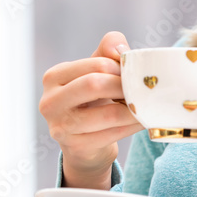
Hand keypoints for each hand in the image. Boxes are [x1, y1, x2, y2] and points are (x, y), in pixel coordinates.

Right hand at [39, 31, 142, 186]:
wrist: (83, 144)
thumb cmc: (92, 100)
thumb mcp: (95, 71)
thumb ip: (107, 51)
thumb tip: (121, 50)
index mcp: (54, 77)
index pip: (96, 64)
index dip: (121, 68)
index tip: (133, 74)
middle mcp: (50, 101)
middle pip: (96, 85)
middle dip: (125, 86)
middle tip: (142, 89)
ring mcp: (60, 127)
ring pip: (109, 114)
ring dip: (134, 110)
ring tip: (146, 106)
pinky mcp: (75, 147)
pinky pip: (113, 134)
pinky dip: (133, 126)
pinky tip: (142, 121)